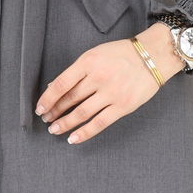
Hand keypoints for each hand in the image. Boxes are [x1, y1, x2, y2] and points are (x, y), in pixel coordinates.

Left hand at [34, 24, 183, 144]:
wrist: (153, 56)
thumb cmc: (122, 54)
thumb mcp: (96, 54)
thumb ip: (77, 71)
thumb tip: (55, 87)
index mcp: (88, 62)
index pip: (61, 84)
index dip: (47, 99)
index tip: (39, 108)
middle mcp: (98, 77)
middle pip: (69, 99)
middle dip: (54, 111)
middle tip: (46, 119)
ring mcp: (111, 93)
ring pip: (81, 113)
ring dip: (65, 123)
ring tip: (54, 130)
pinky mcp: (123, 106)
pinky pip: (99, 123)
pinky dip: (84, 132)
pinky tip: (73, 138)